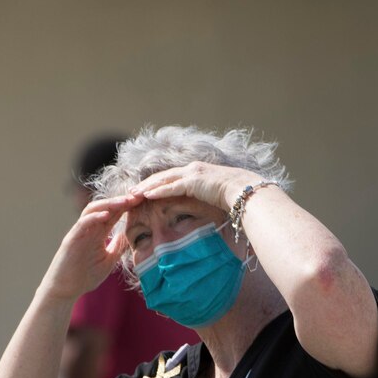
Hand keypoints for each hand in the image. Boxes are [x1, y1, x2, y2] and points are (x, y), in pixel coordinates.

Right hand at [42, 194, 141, 301]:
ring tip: (125, 201)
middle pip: (106, 207)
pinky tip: (107, 215)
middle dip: (122, 200)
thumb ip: (118, 247)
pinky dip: (94, 217)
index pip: (115, 214)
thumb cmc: (85, 276)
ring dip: (110, 204)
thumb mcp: (109, 260)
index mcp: (99, 233)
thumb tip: (132, 235)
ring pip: (93, 210)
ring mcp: (79, 232)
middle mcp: (89, 229)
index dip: (128, 206)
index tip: (144, 201)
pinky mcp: (71, 239)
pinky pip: (82, 223)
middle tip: (139, 196)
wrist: (66, 290)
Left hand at [130, 162, 262, 211]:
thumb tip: (204, 207)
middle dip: (146, 183)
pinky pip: (170, 187)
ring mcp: (192, 174)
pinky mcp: (193, 182)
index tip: (144, 190)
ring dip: (147, 187)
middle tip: (132, 190)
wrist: (245, 190)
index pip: (172, 177)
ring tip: (133, 193)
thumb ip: (206, 198)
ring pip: (163, 180)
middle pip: (163, 176)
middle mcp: (192, 169)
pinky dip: (157, 191)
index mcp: (197, 172)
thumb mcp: (217, 196)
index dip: (157, 183)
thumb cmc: (235, 196)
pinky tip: (146, 195)